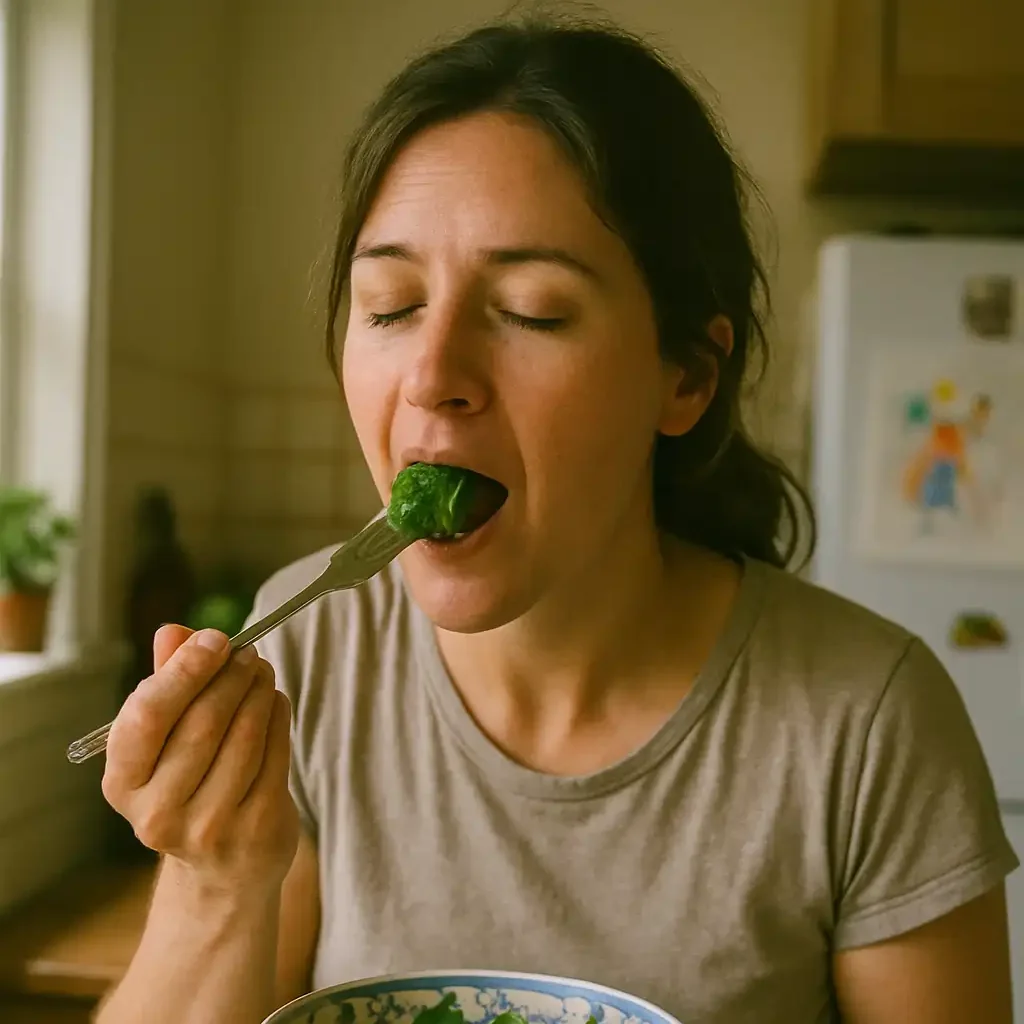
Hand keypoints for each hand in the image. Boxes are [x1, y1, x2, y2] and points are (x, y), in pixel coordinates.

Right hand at [101, 625, 298, 897]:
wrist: (223, 868)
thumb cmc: (190, 784)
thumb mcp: (166, 740)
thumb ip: (167, 683)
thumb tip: (172, 631)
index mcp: (123, 784)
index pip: (147, 716)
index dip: (184, 670)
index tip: (214, 640)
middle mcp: (157, 813)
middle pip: (203, 721)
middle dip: (231, 676)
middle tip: (248, 653)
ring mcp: (208, 828)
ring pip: (244, 735)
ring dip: (259, 691)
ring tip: (262, 672)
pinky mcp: (256, 830)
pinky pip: (275, 755)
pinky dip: (279, 717)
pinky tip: (275, 702)